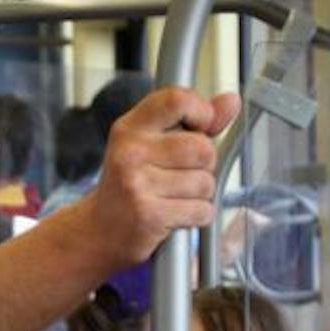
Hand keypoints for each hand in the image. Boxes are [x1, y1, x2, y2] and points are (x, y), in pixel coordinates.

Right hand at [78, 87, 241, 268]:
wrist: (98, 230)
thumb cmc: (130, 184)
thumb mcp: (152, 144)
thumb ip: (194, 123)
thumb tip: (231, 101)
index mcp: (130, 128)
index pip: (177, 100)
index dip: (201, 112)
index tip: (200, 127)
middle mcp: (130, 152)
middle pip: (202, 148)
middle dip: (204, 165)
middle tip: (180, 174)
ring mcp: (137, 184)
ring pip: (205, 182)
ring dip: (199, 194)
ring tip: (173, 196)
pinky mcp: (149, 215)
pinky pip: (201, 210)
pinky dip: (196, 215)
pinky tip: (174, 214)